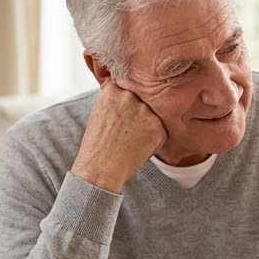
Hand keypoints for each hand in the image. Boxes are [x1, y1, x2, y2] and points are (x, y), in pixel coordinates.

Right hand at [69, 78, 166, 192]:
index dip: (124, 106)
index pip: (127, 90)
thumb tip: (129, 93)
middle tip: (124, 132)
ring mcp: (145, 111)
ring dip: (146, 127)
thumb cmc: (97, 144)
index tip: (118, 119)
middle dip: (136, 115)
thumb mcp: (99, 113)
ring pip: (152, 116)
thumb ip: (115, 99)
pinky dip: (153, 141)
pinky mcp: (158, 126)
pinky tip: (137, 148)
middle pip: (141, 102)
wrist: (100, 168)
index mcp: (113, 90)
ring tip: (129, 141)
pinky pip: (160, 132)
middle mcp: (130, 96)